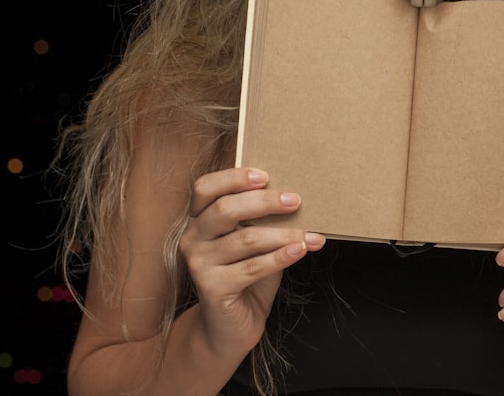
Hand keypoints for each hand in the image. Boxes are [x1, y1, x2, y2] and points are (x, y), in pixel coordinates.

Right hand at [179, 167, 324, 357]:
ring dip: (284, 235)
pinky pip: (252, 267)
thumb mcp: (253, 241)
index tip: (265, 176)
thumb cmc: (246, 276)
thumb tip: (294, 197)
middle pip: (225, 210)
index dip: (233, 178)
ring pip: (245, 240)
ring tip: (311, 235)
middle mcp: (192, 239)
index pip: (205, 188)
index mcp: (198, 220)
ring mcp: (199, 264)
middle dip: (264, 202)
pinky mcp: (211, 288)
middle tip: (295, 201)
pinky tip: (300, 250)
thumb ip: (261, 220)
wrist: (231, 327)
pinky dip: (281, 257)